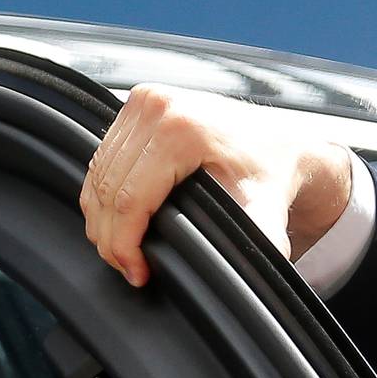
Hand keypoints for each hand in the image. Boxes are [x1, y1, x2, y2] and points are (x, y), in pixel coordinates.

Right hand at [81, 85, 352, 286]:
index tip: (136, 272)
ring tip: (122, 249)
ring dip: (103, 219)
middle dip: (111, 237)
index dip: (125, 244)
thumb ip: (250, 238)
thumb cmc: (269, 172)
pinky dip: (104, 196)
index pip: (130, 198)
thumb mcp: (264, 208)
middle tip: (127, 267)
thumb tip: (240, 276)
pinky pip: (101, 161)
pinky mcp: (134, 104)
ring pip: (98, 176)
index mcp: (182, 128)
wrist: (279, 141)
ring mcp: (142, 101)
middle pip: (108, 188)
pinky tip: (120, 220)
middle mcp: (156, 106)